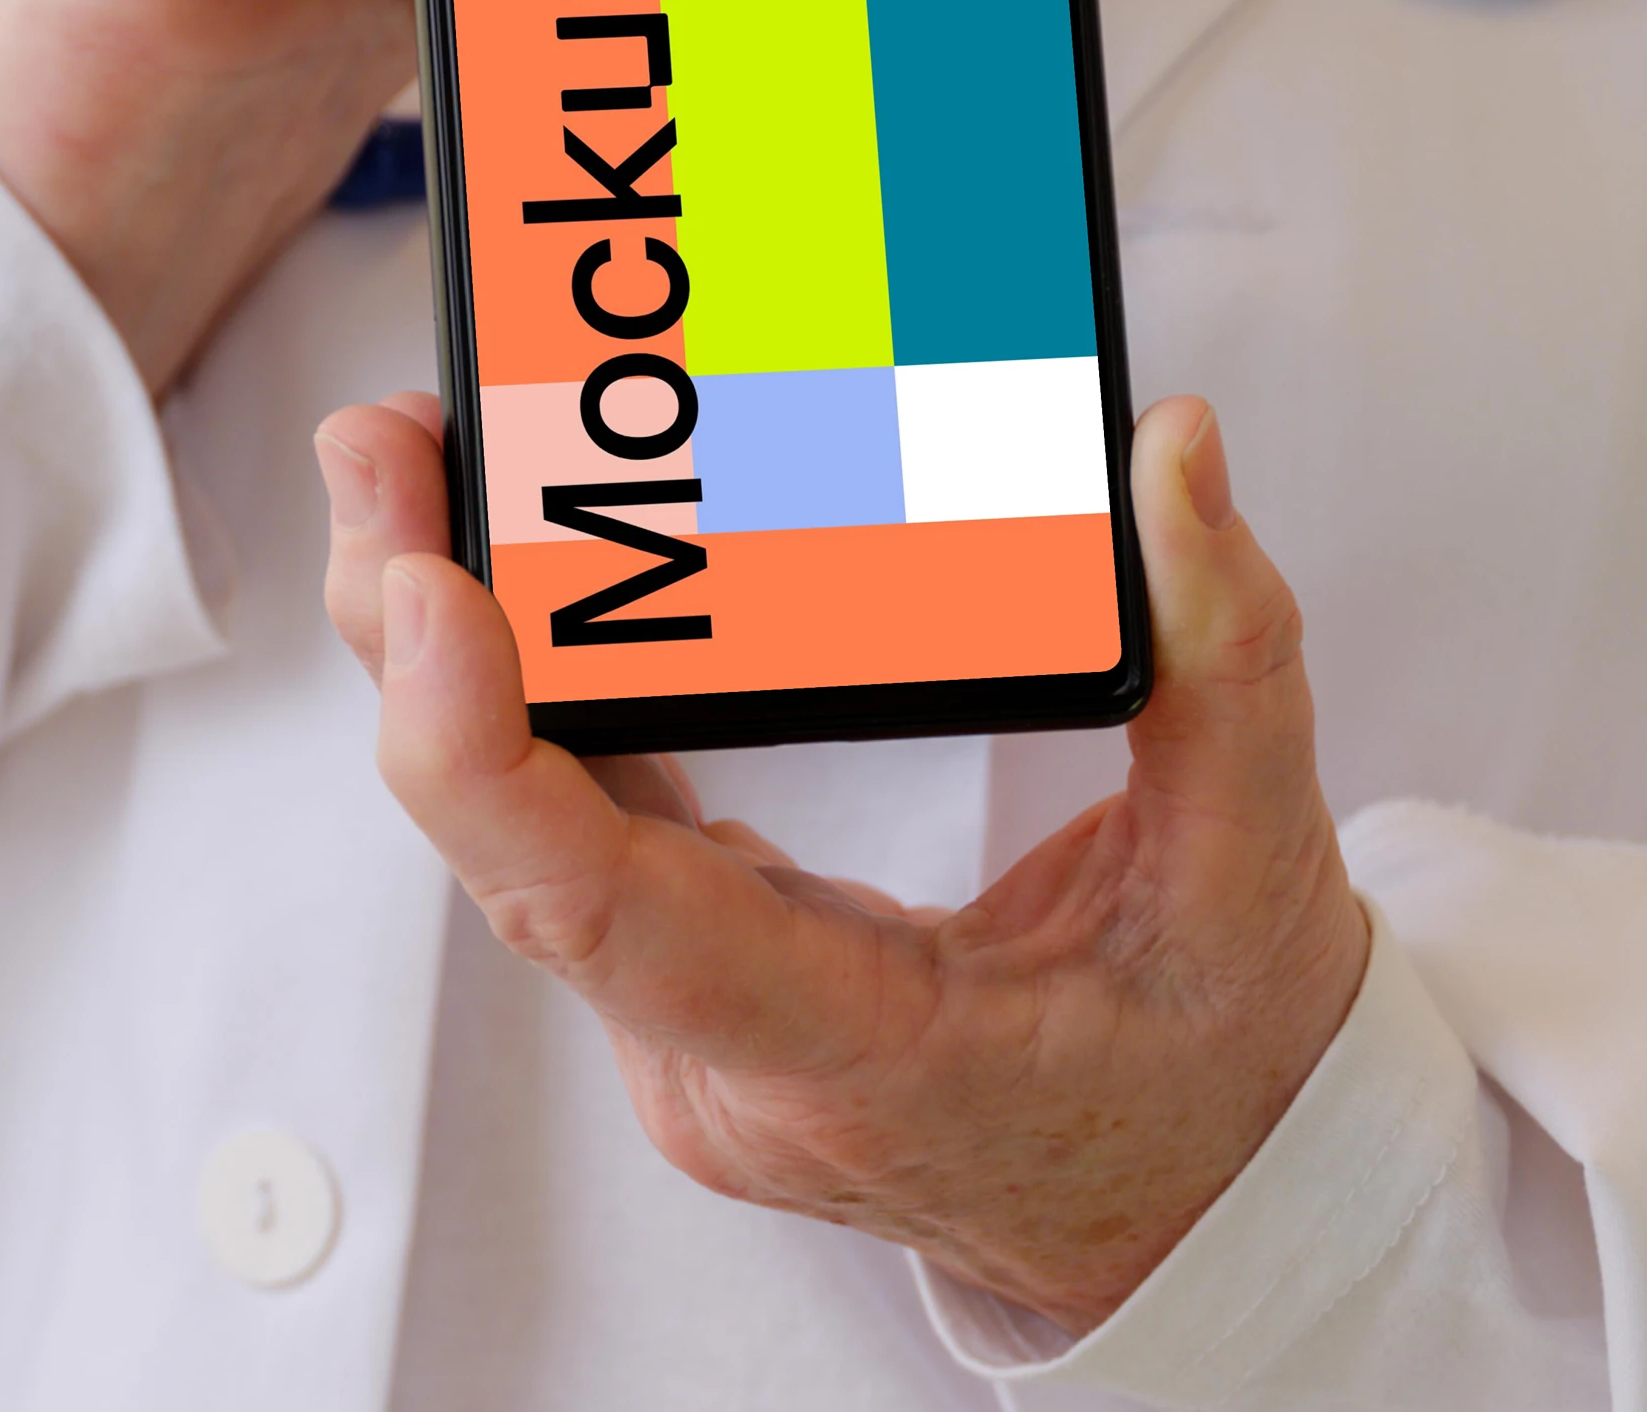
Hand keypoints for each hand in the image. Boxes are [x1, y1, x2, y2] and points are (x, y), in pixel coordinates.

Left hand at [314, 392, 1370, 1332]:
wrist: (1197, 1209)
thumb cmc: (1223, 1069)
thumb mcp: (1262, 869)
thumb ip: (1229, 654)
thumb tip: (1175, 454)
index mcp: (855, 1053)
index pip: (612, 917)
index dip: (485, 757)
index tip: (430, 591)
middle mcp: (727, 1058)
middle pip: (518, 852)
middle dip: (418, 639)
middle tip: (385, 437)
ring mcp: (698, 1026)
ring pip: (520, 835)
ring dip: (441, 650)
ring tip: (405, 456)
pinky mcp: (701, 971)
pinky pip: (577, 828)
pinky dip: (524, 690)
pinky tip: (486, 555)